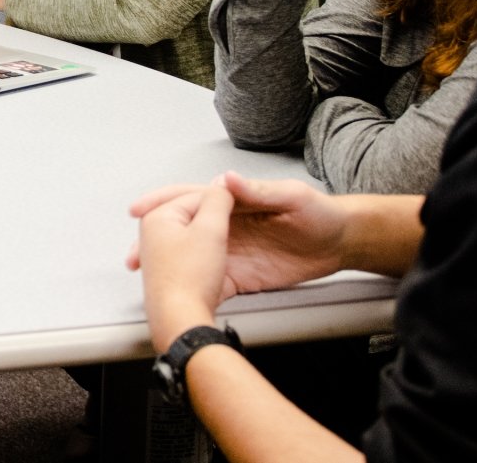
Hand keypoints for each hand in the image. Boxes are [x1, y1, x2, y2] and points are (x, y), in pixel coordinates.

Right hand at [130, 172, 349, 298]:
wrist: (342, 243)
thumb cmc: (320, 213)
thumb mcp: (291, 196)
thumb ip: (258, 191)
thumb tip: (224, 179)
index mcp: (235, 202)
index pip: (191, 198)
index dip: (163, 203)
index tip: (140, 210)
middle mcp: (228, 227)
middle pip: (182, 231)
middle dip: (154, 242)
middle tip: (134, 256)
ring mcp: (233, 252)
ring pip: (191, 259)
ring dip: (168, 268)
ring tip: (148, 280)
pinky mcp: (243, 276)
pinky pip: (212, 283)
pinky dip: (194, 290)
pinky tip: (179, 297)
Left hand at [134, 184, 233, 345]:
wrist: (181, 320)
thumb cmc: (189, 279)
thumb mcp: (211, 229)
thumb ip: (217, 201)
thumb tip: (222, 185)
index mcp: (158, 217)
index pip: (195, 195)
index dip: (221, 200)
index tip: (238, 206)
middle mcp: (153, 234)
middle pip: (192, 215)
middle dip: (212, 216)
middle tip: (231, 219)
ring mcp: (160, 255)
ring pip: (193, 235)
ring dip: (209, 236)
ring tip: (224, 241)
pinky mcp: (171, 274)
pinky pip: (192, 255)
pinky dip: (205, 254)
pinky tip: (215, 263)